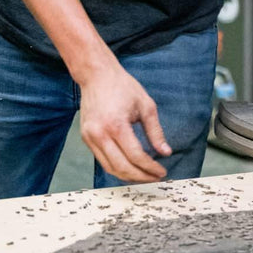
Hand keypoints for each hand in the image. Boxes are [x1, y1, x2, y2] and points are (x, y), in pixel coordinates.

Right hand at [78, 58, 172, 182]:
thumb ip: (156, 132)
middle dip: (141, 176)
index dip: (150, 168)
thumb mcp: (146, 106)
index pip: (135, 156)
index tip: (162, 171)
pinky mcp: (86, 138)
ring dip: (128, 176)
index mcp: (116, 125)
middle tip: (155, 177)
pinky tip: (130, 167)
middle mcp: (100, 134)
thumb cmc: (122, 86)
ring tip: (145, 176)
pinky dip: (117, 167)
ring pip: (110, 168)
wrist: (96, 75)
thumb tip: (165, 152)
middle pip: (122, 167)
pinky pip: (102, 160)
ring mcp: (90, 137)